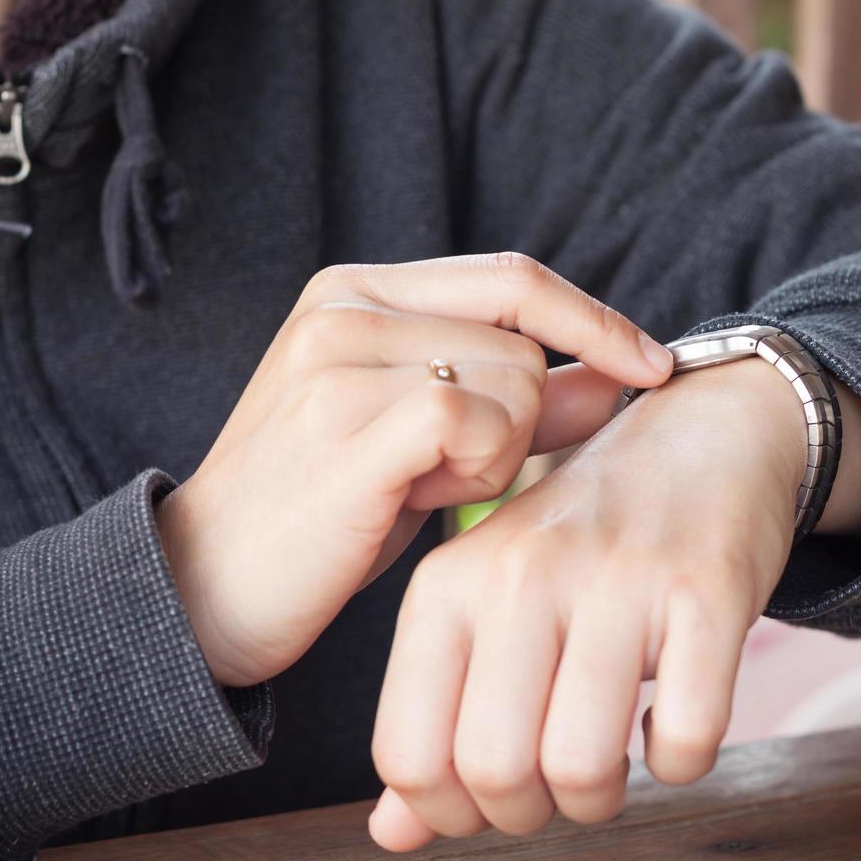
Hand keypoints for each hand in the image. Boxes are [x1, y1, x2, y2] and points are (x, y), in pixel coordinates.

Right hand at [155, 253, 673, 686]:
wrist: (207, 585)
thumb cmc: (325, 512)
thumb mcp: (425, 442)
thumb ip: (517, 400)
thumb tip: (615, 378)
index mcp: (357, 290)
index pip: (512, 276)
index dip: (593, 320)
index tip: (653, 364)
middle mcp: (343, 306)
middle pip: (523, 341)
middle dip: (521, 420)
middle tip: (444, 472)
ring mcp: (337, 359)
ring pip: (512, 382)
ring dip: (495, 453)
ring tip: (420, 487)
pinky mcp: (343, 422)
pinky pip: (475, 420)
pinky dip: (477, 467)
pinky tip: (422, 498)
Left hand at [367, 357, 809, 849]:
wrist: (697, 435)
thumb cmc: (580, 542)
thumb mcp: (487, 607)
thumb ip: (435, 717)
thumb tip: (394, 834)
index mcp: (448, 584)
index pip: (408, 754)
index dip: (448, 811)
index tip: (490, 794)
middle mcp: (520, 574)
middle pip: (495, 770)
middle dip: (529, 813)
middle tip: (556, 782)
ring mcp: (616, 579)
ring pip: (582, 766)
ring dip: (600, 798)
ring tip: (611, 760)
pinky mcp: (706, 590)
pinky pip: (687, 739)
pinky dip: (679, 761)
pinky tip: (668, 720)